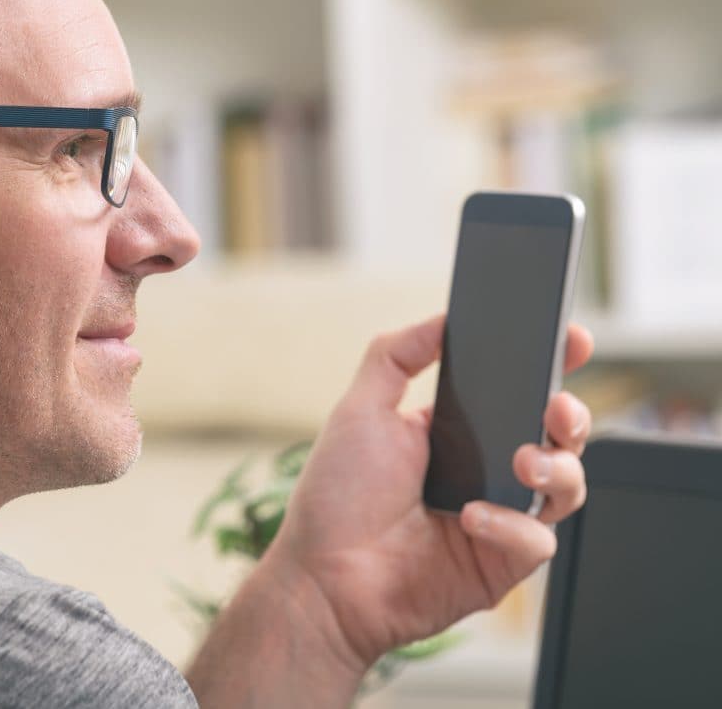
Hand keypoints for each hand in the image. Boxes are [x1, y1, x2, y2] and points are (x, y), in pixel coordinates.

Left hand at [270, 314, 593, 667]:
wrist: (323, 576)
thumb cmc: (336, 498)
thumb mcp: (360, 410)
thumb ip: (396, 356)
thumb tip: (441, 319)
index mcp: (458, 433)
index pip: (519, 393)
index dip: (553, 365)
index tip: (571, 339)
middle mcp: (486, 473)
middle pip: (558, 437)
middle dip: (573, 414)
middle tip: (556, 407)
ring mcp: (499, 519)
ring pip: (567, 486)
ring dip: (557, 468)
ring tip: (522, 463)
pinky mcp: (501, 564)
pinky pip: (537, 540)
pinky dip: (511, 525)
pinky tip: (470, 518)